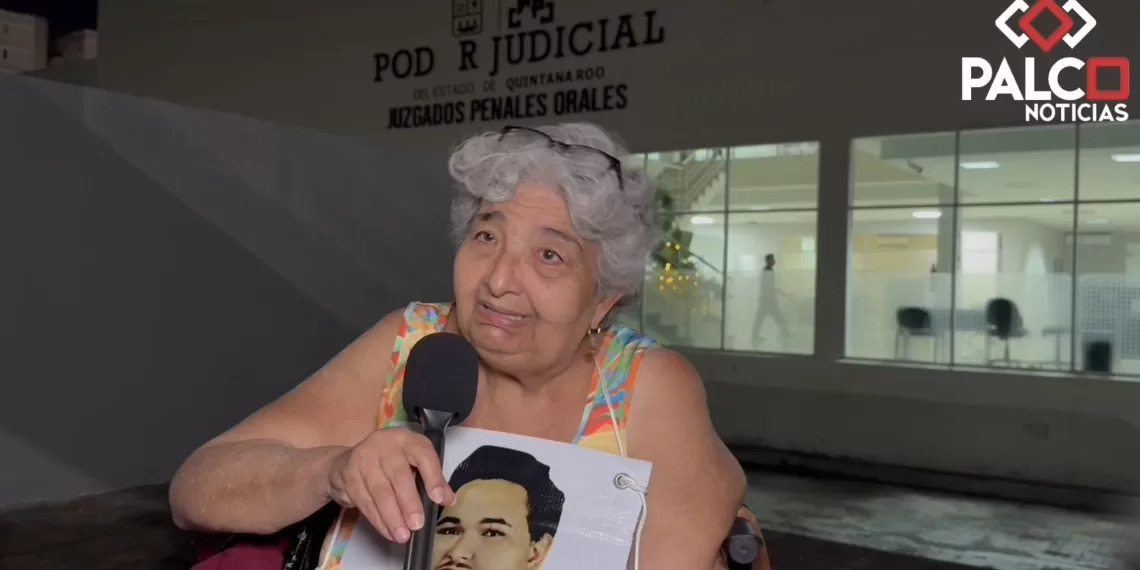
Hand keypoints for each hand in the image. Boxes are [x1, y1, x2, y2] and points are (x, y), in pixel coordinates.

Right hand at [325, 427, 453, 542]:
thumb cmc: (389, 463)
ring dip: (392, 517)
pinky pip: (364, 501)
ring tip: (403, 536)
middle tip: (417, 525)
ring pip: (380, 492)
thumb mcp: (413, 462)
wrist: (347, 462)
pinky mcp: (348, 475)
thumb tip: (449, 500)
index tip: (439, 499)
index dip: (433, 477)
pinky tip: (387, 532)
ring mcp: (363, 459)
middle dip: (409, 503)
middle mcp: (384, 444)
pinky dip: (377, 520)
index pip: (423, 455)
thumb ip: (432, 478)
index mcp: (407, 439)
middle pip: (398, 476)